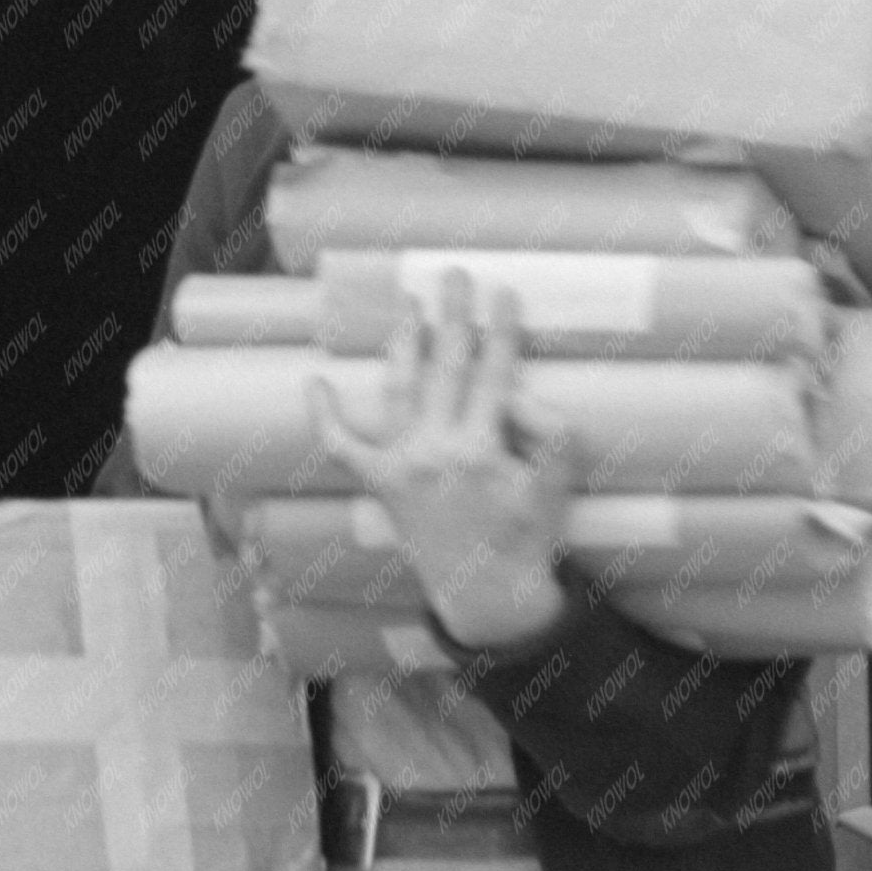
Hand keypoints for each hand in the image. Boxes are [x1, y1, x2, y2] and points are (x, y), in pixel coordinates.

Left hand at [308, 269, 575, 647]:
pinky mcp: (382, 484)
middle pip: (446, 367)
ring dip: (404, 343)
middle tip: (455, 276)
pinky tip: (315, 383)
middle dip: (452, 317)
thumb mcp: (556, 483)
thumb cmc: (527, 536)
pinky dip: (325, 418)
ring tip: (409, 305)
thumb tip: (523, 396)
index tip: (503, 293)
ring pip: (400, 390)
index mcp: (482, 448)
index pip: (494, 373)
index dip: (500, 330)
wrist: (489, 593)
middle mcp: (437, 451)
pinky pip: (343, 449)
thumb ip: (551, 433)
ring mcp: (404, 466)